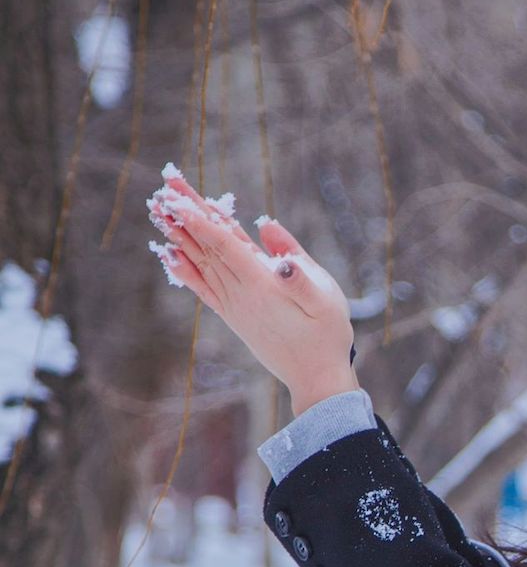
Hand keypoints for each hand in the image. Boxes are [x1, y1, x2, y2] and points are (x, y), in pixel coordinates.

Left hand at [147, 166, 357, 409]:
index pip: (223, 244)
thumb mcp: (325, 296)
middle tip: (163, 188)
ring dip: (179, 236)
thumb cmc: (327, 336)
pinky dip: (184, 270)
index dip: (200, 218)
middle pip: (206, 247)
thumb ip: (297, 264)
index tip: (177, 197)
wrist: (315, 378)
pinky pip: (203, 288)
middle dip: (184, 217)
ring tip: (160, 213)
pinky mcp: (234, 317)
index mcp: (262, 285)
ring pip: (200, 263)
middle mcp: (241, 295)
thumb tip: (268, 228)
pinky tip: (169, 255)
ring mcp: (234, 307)